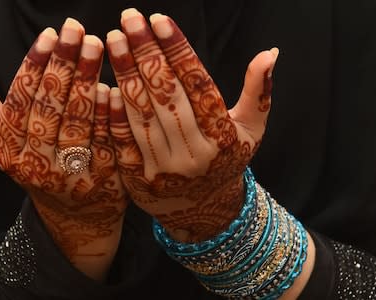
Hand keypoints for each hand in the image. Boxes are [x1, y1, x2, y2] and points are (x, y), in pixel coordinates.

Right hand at [0, 19, 126, 279]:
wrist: (76, 214)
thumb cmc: (38, 167)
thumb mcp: (5, 142)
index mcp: (9, 153)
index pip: (20, 102)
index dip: (34, 67)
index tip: (48, 35)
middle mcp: (38, 166)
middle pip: (50, 108)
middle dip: (63, 65)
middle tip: (76, 30)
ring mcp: (72, 174)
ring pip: (78, 120)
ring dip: (87, 80)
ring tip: (95, 46)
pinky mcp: (104, 177)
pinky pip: (106, 138)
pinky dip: (108, 112)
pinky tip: (111, 86)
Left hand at [106, 9, 277, 242]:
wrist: (203, 210)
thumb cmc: (227, 161)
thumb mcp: (251, 130)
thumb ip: (259, 92)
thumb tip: (270, 52)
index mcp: (222, 137)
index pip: (198, 85)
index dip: (178, 50)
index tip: (159, 19)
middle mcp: (194, 153)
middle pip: (167, 96)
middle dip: (147, 53)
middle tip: (130, 19)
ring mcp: (164, 168)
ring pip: (143, 114)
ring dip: (126, 74)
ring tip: (114, 40)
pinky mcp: (139, 179)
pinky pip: (124, 140)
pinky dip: (115, 112)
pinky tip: (105, 83)